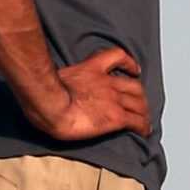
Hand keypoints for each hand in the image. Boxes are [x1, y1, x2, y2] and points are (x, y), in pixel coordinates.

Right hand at [29, 48, 152, 143]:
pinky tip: (145, 132)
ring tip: (145, 120)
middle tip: (140, 104)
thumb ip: (64, 80)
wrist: (51, 104)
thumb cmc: (45, 93)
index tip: (134, 70)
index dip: (129, 63)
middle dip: (139, 95)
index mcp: (92, 68)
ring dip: (144, 112)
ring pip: (139, 103)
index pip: (117, 57)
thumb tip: (57, 88)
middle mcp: (107, 82)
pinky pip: (137, 121)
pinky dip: (143, 126)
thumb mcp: (56, 76)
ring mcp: (114, 99)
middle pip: (134, 86)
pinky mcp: (116, 117)